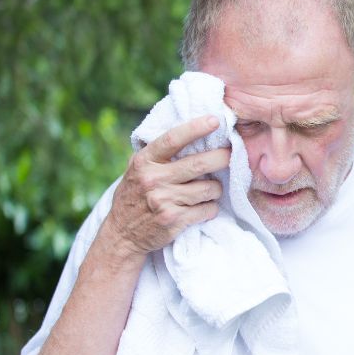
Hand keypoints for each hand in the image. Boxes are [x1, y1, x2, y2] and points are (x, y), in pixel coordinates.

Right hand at [104, 115, 229, 257]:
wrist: (122, 234)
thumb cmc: (135, 196)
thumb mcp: (137, 170)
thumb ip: (158, 154)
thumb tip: (191, 132)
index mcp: (144, 162)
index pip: (173, 139)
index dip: (196, 128)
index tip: (215, 120)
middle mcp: (153, 179)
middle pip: (199, 164)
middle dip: (222, 157)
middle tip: (231, 155)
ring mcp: (164, 200)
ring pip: (209, 188)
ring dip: (216, 189)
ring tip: (209, 190)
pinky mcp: (174, 220)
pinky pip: (208, 209)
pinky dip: (211, 208)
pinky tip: (203, 208)